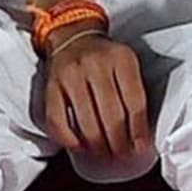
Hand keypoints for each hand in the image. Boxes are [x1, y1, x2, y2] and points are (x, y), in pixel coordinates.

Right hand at [42, 28, 151, 159]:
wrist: (73, 36)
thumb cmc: (105, 55)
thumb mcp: (127, 62)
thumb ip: (134, 89)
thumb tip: (140, 130)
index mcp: (122, 59)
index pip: (134, 101)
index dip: (138, 129)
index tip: (140, 146)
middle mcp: (96, 65)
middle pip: (112, 114)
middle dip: (118, 141)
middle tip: (122, 154)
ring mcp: (72, 76)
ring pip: (86, 121)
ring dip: (97, 144)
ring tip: (105, 154)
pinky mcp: (51, 87)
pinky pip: (58, 121)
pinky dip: (69, 139)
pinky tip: (80, 147)